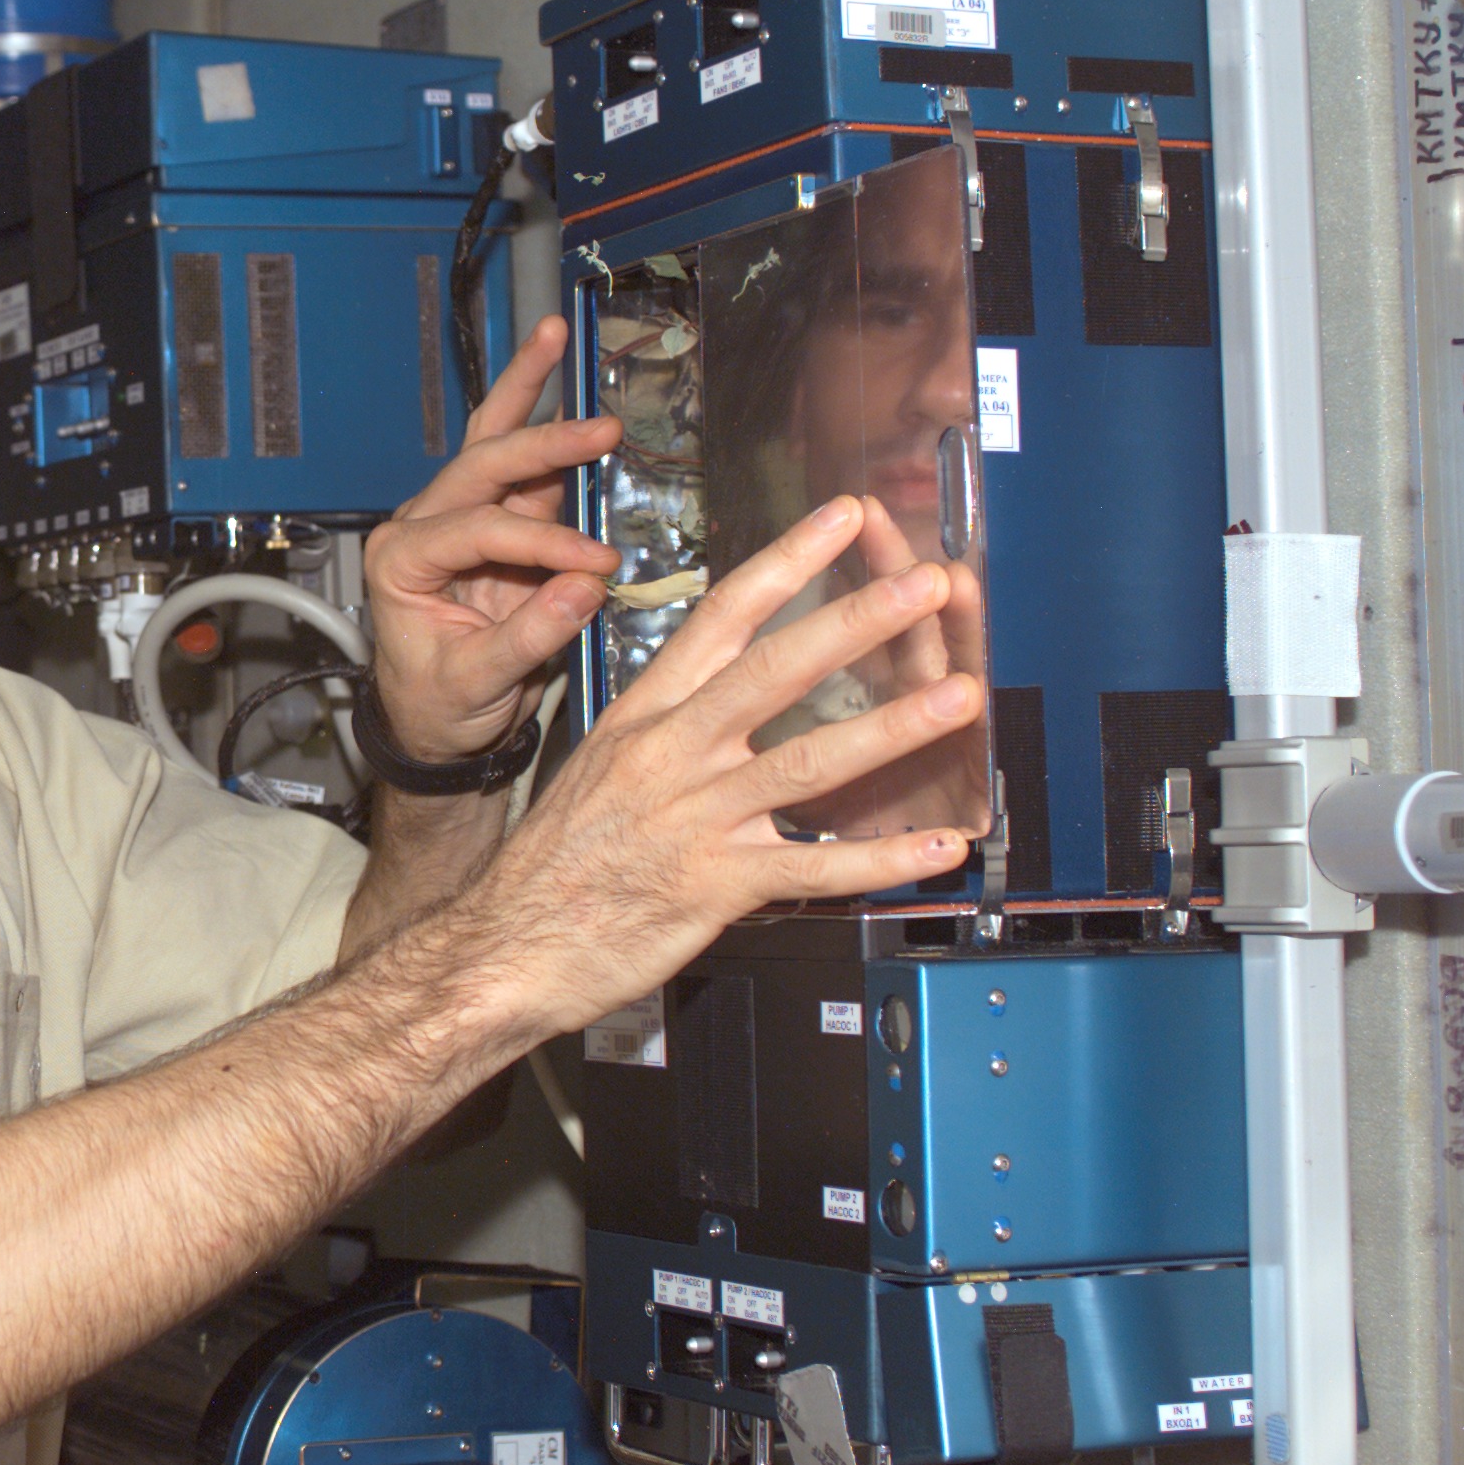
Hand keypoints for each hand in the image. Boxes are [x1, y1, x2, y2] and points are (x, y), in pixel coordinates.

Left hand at [362, 316, 622, 761]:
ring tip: (551, 333)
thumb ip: (526, 637)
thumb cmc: (437, 707)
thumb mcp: (473, 684)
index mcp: (400, 559)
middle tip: (598, 427)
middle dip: (539, 436)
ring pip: (494, 444)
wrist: (436, 729)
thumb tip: (584, 588)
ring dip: (527, 392)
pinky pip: (527, 475)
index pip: (478, 530)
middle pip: (480, 462)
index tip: (594, 565)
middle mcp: (424, 526)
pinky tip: (577, 401)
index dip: (540, 544)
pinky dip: (554, 439)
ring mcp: (461, 519)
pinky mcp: (499, 528)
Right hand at [422, 495, 980, 1037]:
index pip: (722, 618)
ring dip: (892, 727)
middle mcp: (669, 753)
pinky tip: (937, 846)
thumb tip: (721, 710)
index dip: (786, 562)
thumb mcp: (600, 772)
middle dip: (856, 620)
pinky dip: (882, 859)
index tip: (839, 519)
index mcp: (643, 716)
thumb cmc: (553, 867)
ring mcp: (693, 818)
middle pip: (774, 670)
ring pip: (806, 761)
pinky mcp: (712, 884)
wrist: (504, 946)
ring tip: (959, 696)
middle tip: (923, 585)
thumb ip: (667, 736)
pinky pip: (813, 868)